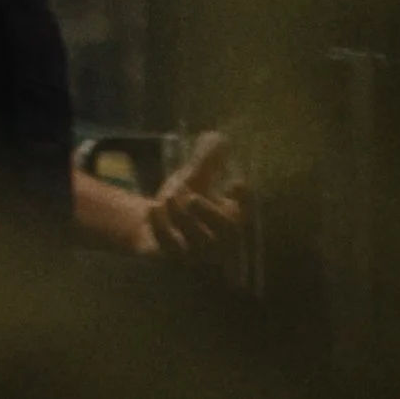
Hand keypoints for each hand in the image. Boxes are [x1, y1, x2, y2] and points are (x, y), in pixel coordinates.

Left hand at [136, 132, 247, 261]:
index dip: (246, 201)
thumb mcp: (193, 179)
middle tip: (192, 198)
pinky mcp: (175, 262)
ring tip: (167, 197)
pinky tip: (152, 208)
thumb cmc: (182, 202)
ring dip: (181, 217)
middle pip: (227, 233)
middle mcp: (221, 241)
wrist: (152, 226)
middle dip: (211, 214)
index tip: (238, 183)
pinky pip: (171, 248)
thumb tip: (219, 137)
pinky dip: (161, 226)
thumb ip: (206, 161)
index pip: (247, 212)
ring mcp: (199, 255)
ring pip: (198, 242)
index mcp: (231, 217)